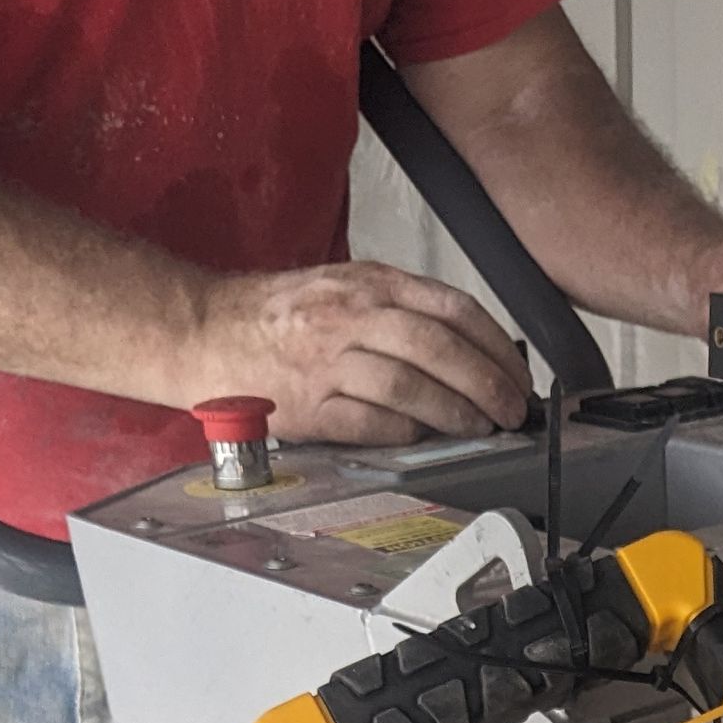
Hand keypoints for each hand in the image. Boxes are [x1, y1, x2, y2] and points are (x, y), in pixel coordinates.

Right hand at [180, 261, 533, 443]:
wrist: (205, 331)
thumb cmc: (279, 316)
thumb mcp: (345, 286)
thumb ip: (401, 310)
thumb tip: (466, 349)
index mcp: (369, 283)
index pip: (452, 309)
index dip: (496, 347)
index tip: (517, 375)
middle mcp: (352, 317)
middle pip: (440, 349)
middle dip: (487, 385)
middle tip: (510, 411)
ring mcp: (329, 362)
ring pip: (411, 388)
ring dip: (454, 414)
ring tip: (478, 429)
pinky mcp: (310, 406)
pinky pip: (372, 423)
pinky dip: (406, 434)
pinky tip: (423, 439)